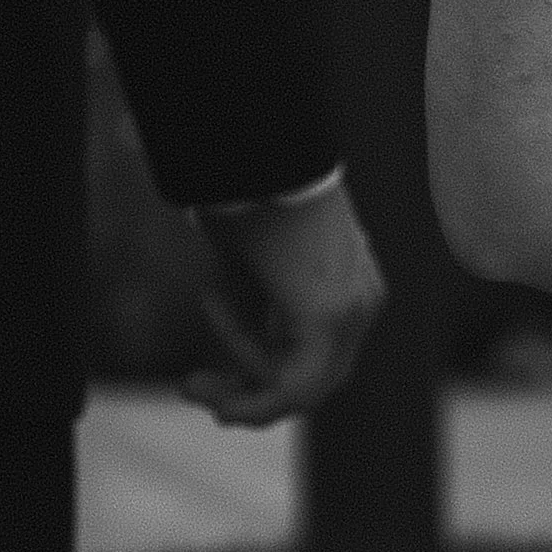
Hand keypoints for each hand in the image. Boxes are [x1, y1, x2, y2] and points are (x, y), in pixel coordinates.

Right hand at [182, 179, 385, 427]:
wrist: (258, 157)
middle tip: (187, 389)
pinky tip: (216, 392)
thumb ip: (254, 312)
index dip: (265, 377)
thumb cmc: (247, 196)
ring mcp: (352, 313)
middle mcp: (363, 302)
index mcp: (355, 284)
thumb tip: (239, 361)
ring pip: (297, 386)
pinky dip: (250, 391)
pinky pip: (292, 385)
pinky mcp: (328, 319)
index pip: (321, 358)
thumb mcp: (248, 265)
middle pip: (314, 382)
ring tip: (193, 370)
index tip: (206, 379)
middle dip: (250, 394)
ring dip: (238, 384)